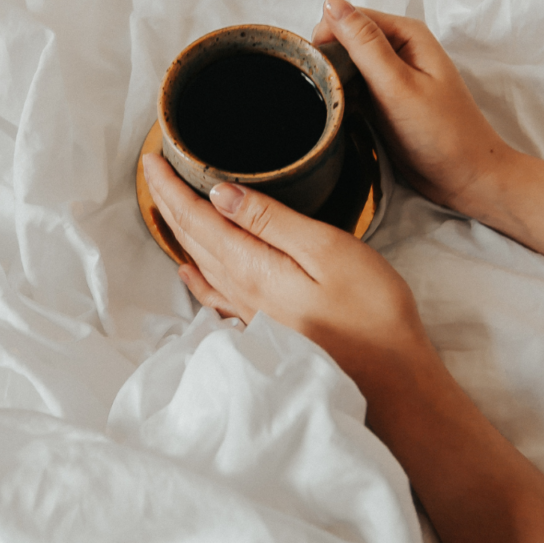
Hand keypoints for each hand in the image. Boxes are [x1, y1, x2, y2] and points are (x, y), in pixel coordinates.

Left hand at [143, 153, 433, 401]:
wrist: (392, 382)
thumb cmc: (372, 312)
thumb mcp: (327, 250)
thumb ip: (271, 221)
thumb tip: (220, 194)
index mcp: (252, 268)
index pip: (196, 219)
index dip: (170, 188)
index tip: (151, 159)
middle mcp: (242, 292)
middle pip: (192, 240)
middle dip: (168, 203)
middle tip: (153, 171)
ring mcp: (252, 313)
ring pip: (200, 263)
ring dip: (179, 233)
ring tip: (166, 208)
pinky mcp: (267, 327)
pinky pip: (215, 293)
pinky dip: (197, 275)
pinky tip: (191, 272)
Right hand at [313, 0, 510, 214]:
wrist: (467, 178)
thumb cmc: (441, 133)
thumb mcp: (397, 85)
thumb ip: (363, 43)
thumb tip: (331, 2)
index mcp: (407, 34)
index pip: (350, 17)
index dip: (327, 37)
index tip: (318, 68)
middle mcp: (399, 49)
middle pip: (345, 40)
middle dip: (329, 60)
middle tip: (328, 92)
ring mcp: (392, 76)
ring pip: (346, 66)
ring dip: (334, 81)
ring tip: (333, 105)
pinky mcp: (385, 100)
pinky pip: (353, 89)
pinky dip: (343, 98)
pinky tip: (339, 114)